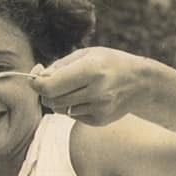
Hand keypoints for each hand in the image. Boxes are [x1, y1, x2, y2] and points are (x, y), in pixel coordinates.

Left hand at [30, 47, 148, 125]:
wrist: (141, 83)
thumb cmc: (110, 63)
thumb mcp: (87, 54)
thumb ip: (60, 66)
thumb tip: (37, 77)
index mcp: (91, 70)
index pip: (50, 85)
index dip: (37, 84)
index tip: (34, 79)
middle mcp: (96, 91)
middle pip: (52, 99)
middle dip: (46, 91)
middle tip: (53, 81)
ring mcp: (99, 108)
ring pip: (60, 109)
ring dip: (59, 99)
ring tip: (75, 87)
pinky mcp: (100, 120)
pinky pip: (72, 116)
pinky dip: (73, 106)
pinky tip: (87, 97)